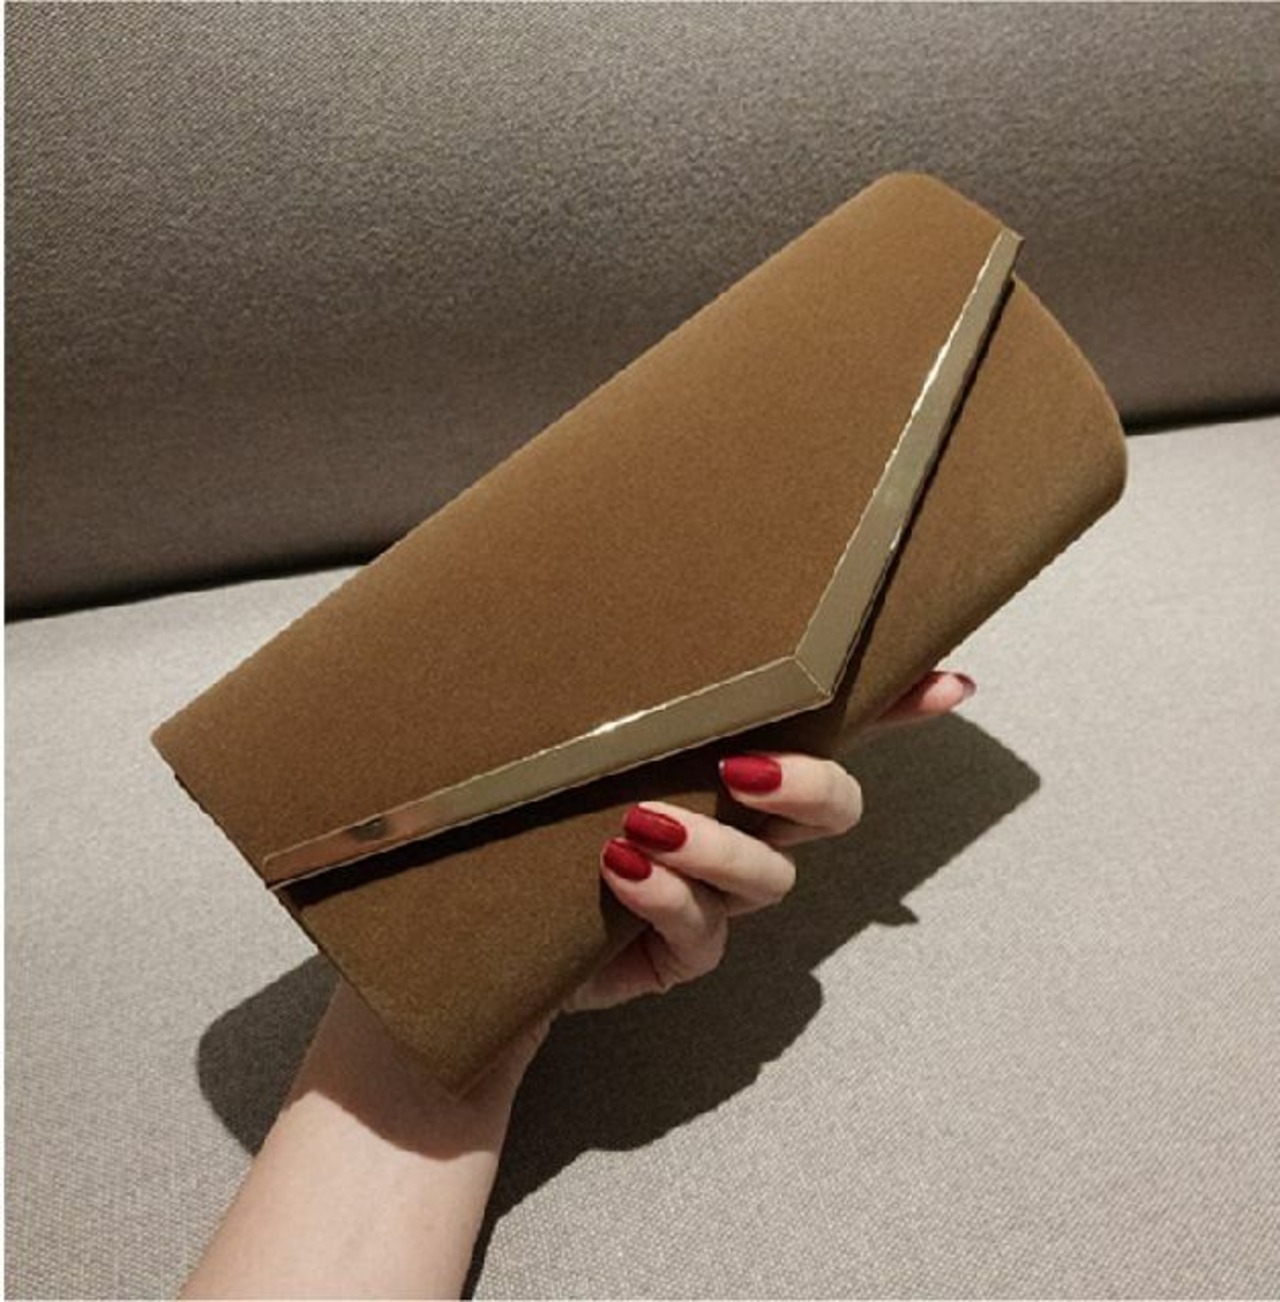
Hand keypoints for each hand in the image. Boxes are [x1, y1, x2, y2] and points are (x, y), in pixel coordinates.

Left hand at [501, 667, 976, 1071]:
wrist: (474, 906)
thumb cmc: (525, 793)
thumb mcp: (564, 722)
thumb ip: (604, 675)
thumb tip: (592, 577)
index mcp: (727, 759)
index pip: (829, 726)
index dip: (896, 707)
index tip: (950, 683)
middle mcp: (739, 825)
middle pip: (832, 808)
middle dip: (811, 788)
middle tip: (749, 770)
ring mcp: (712, 894)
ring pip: (768, 878)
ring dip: (720, 848)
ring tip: (645, 823)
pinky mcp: (674, 953)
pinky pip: (701, 935)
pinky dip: (669, 899)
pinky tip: (622, 868)